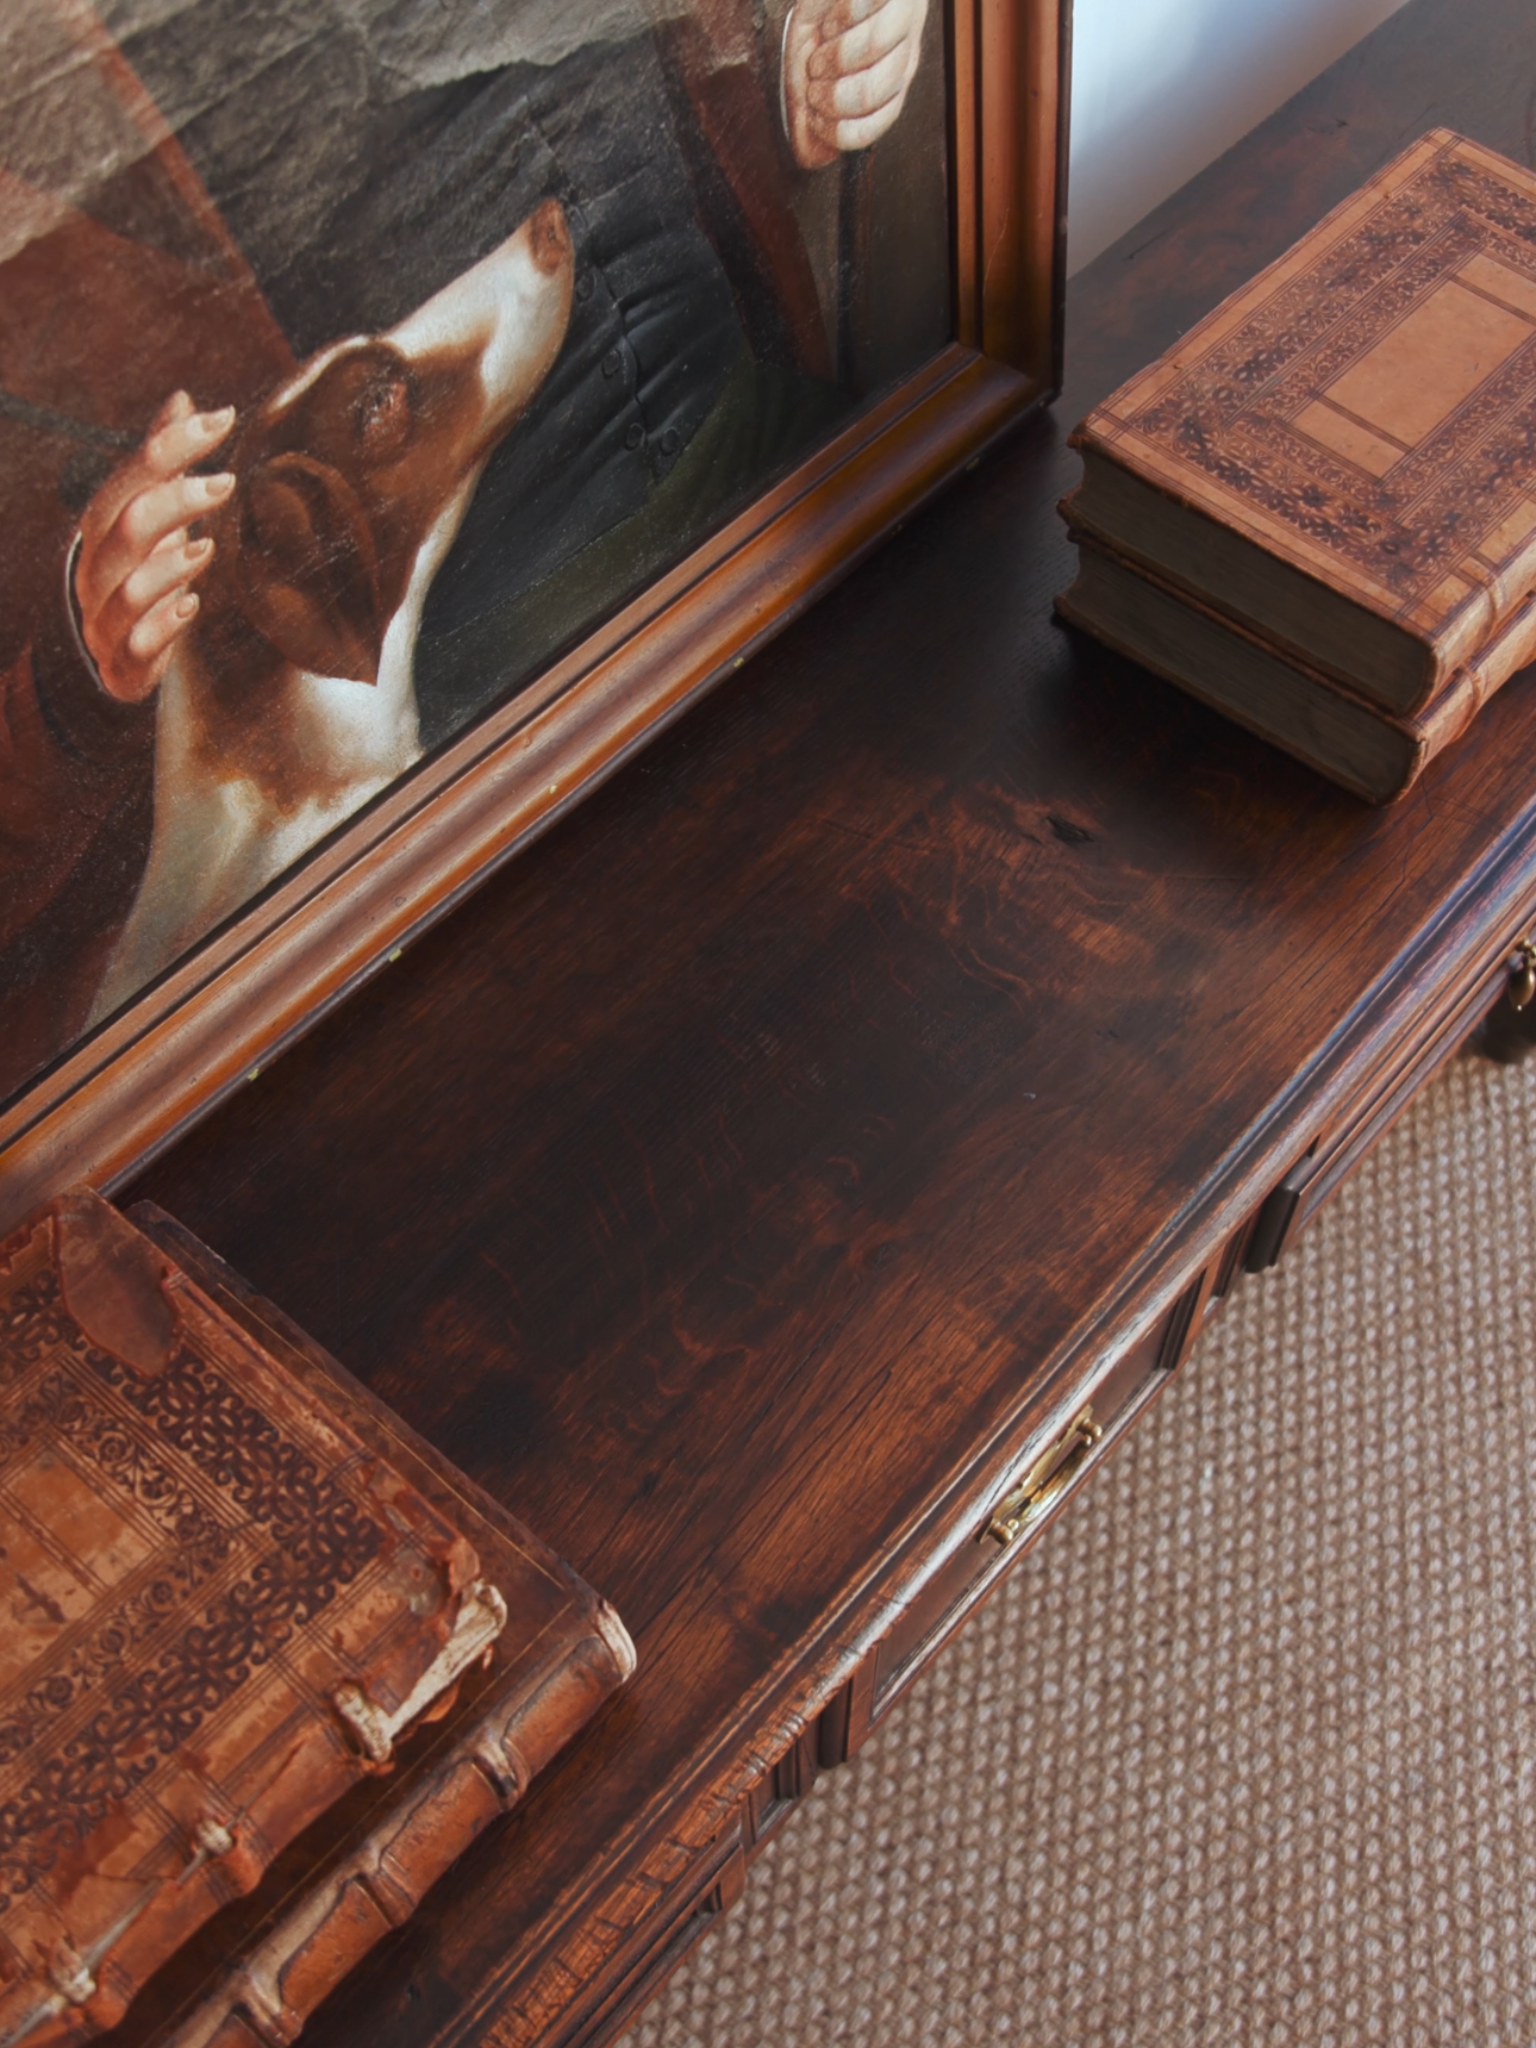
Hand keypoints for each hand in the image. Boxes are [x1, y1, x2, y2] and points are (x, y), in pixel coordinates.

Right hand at [74, 390, 235, 702]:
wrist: (122, 653)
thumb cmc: (144, 574)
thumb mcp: (155, 515)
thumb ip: (166, 464)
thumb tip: (183, 399)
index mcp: (104, 527)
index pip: (131, 478)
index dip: (171, 446)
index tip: (220, 420)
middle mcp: (97, 568)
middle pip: (124, 526)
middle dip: (173, 501)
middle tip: (225, 482)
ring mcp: (107, 616)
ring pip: (126, 588)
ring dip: (168, 567)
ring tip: (208, 548)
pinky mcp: (124, 661)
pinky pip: (136, 644)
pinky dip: (163, 625)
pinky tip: (191, 608)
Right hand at [782, 0, 927, 171]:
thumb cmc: (827, 12)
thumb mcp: (810, 66)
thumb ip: (808, 112)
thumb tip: (810, 159)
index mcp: (889, 84)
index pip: (875, 125)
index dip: (840, 131)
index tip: (814, 118)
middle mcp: (904, 53)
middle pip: (876, 88)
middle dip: (834, 94)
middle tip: (813, 84)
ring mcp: (905, 19)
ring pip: (876, 48)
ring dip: (835, 55)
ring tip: (820, 47)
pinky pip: (866, 7)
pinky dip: (839, 15)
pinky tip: (832, 13)